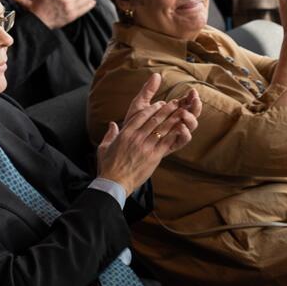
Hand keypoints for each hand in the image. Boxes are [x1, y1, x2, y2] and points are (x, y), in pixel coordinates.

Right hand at [95, 73, 200, 193]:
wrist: (115, 182)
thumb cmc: (108, 166)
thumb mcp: (104, 147)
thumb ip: (109, 134)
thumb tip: (112, 124)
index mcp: (125, 134)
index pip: (141, 116)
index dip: (152, 108)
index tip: (160, 103)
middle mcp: (136, 138)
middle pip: (154, 119)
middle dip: (166, 109)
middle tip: (175, 103)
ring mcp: (146, 146)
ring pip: (162, 129)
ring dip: (173, 118)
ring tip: (182, 111)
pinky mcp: (154, 156)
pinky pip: (167, 142)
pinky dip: (175, 133)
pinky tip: (182, 127)